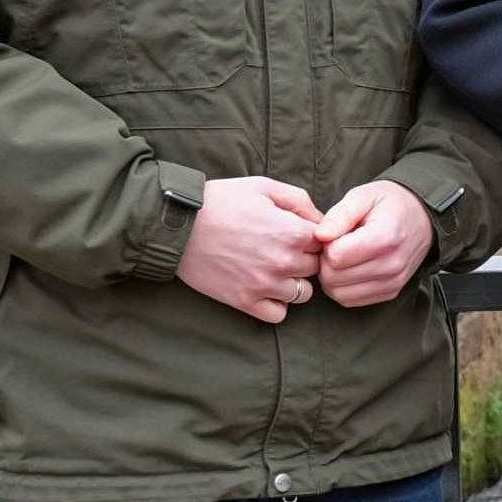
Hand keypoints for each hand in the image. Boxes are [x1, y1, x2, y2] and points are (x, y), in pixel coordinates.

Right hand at [175, 177, 324, 323]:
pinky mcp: (244, 301)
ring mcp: (264, 285)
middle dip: (305, 258)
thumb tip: (322, 220)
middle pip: (316, 268)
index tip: (298, 232)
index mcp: (292, 232)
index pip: (326, 242)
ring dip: (294, 283)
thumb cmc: (220, 201)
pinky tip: (265, 288)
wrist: (175, 225)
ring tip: (274, 269)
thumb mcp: (263, 186)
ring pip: (303, 294)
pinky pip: (278, 315)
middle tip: (284, 249)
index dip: (314, 236)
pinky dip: (276, 305)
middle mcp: (284, 261)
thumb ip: (299, 200)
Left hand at [312, 181, 435, 306]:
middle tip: (336, 245)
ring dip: (332, 277)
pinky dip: (343, 287)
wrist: (423, 218)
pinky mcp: (390, 292)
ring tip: (342, 257)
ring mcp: (393, 282)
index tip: (335, 233)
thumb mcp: (364, 196)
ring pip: (339, 293)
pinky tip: (349, 269)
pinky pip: (351, 300)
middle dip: (326, 261)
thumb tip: (320, 236)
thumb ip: (339, 215)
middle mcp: (392, 265)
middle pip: (334, 277)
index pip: (336, 256)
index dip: (326, 244)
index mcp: (385, 238)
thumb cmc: (391, 204)